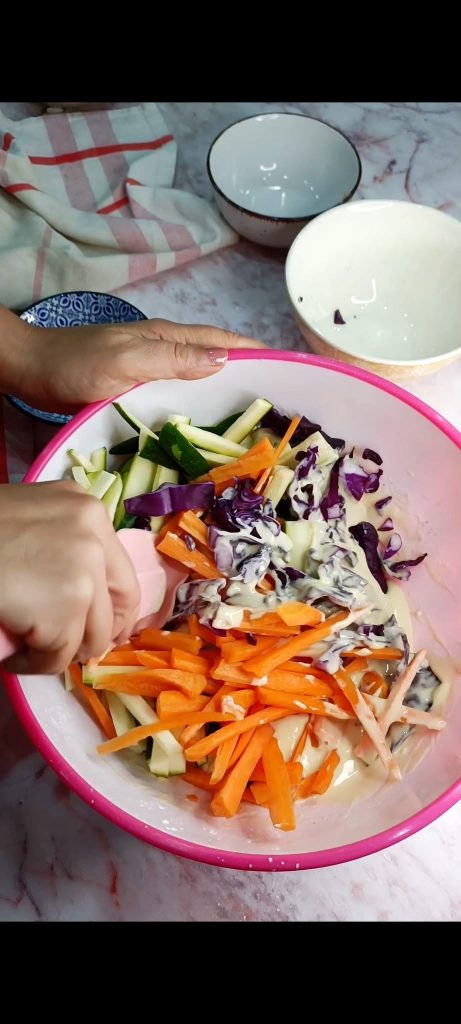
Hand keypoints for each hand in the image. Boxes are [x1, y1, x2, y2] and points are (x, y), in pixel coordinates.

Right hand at [0, 482, 140, 673]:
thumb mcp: (30, 520)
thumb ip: (61, 544)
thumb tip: (84, 595)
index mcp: (87, 509)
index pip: (121, 570)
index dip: (117, 608)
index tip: (107, 629)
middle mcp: (94, 534)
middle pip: (119, 604)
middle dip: (100, 635)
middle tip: (75, 652)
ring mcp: (84, 570)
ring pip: (91, 636)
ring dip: (61, 651)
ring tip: (29, 648)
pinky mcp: (66, 606)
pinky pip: (58, 655)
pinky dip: (36, 664)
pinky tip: (16, 657)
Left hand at [5, 312, 264, 411]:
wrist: (33, 369)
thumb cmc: (75, 364)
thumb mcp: (126, 362)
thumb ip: (173, 359)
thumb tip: (227, 360)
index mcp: (171, 338)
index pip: (228, 344)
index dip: (263, 354)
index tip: (297, 371)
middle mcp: (169, 351)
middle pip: (223, 360)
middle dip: (258, 375)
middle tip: (289, 405)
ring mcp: (156, 368)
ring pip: (206, 378)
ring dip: (233, 393)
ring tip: (262, 419)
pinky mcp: (143, 387)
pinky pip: (185, 394)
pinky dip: (205, 405)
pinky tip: (211, 426)